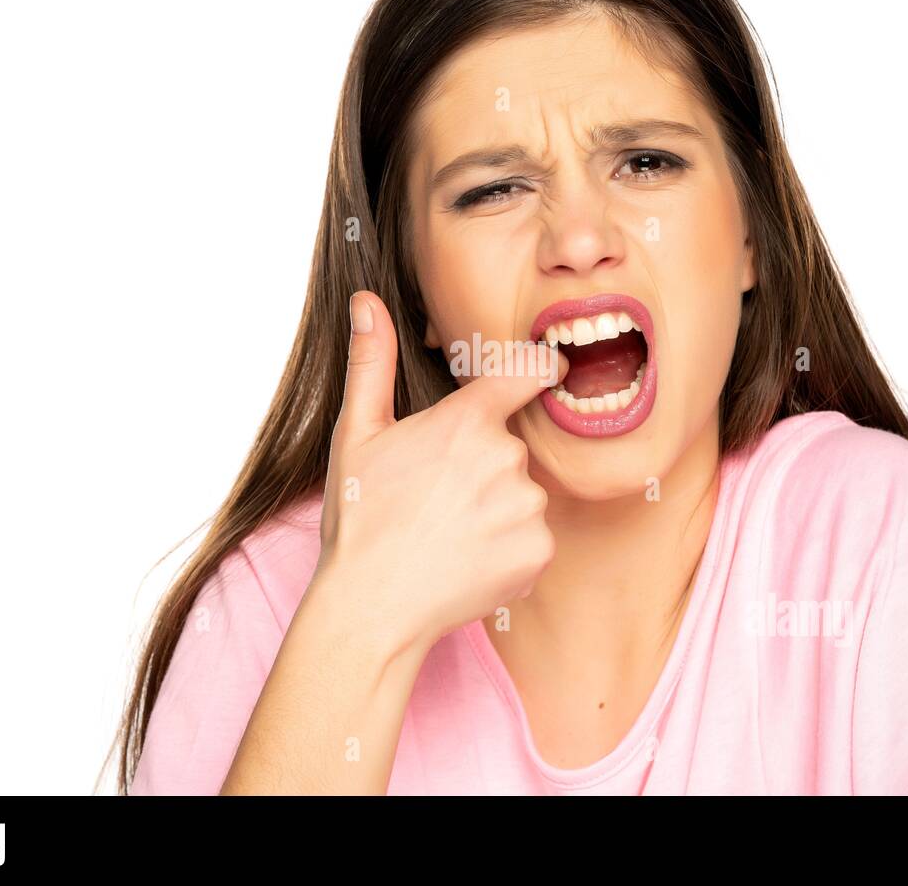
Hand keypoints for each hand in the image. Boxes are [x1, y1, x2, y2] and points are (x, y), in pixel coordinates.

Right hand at [312, 290, 566, 653]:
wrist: (372, 605)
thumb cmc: (360, 518)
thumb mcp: (356, 434)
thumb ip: (370, 362)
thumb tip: (365, 301)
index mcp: (466, 422)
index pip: (528, 372)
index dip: (541, 366)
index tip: (551, 367)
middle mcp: (506, 458)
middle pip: (512, 446)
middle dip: (484, 463)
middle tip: (437, 496)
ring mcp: (526, 507)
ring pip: (523, 493)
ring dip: (497, 507)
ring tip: (448, 532)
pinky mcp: (538, 552)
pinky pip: (533, 537)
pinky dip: (508, 547)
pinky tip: (467, 559)